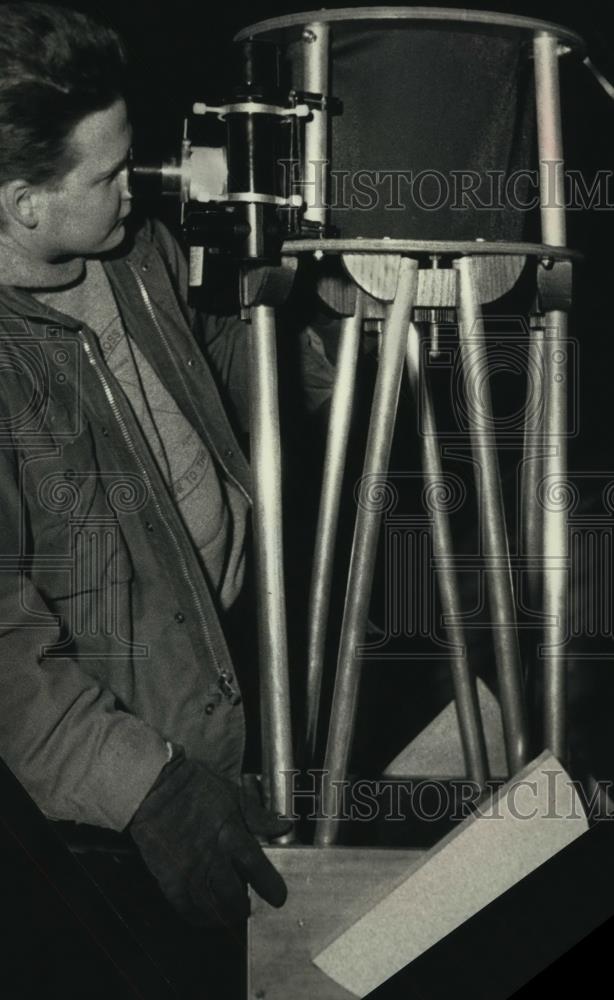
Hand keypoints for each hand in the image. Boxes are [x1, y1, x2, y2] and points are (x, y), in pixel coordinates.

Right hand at [129, 749, 290, 926]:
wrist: (154, 787)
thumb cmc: (194, 786)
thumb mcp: (233, 794)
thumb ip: (258, 816)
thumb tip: (284, 827)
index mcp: (231, 834)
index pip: (257, 869)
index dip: (271, 887)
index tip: (278, 897)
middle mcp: (213, 857)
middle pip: (235, 896)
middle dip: (245, 907)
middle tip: (248, 906)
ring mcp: (190, 870)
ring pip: (213, 907)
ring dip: (224, 915)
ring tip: (229, 912)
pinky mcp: (170, 877)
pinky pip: (186, 907)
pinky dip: (198, 917)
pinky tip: (205, 915)